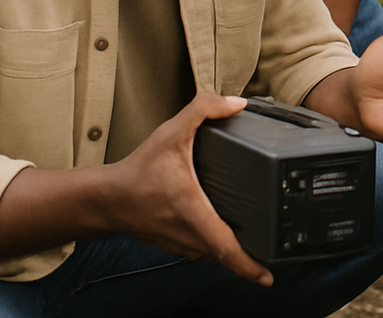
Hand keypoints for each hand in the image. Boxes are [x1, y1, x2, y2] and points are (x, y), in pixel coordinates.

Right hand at [107, 93, 271, 284]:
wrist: (104, 198)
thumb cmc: (136, 172)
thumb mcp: (170, 133)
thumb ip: (203, 110)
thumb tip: (237, 104)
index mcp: (195, 215)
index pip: (228, 250)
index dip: (250, 267)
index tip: (269, 277)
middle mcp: (190, 237)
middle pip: (228, 256)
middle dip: (253, 259)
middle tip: (277, 254)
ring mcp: (182, 245)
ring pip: (215, 254)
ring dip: (235, 251)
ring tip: (260, 243)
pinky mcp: (175, 244)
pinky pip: (203, 249)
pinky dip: (217, 244)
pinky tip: (228, 232)